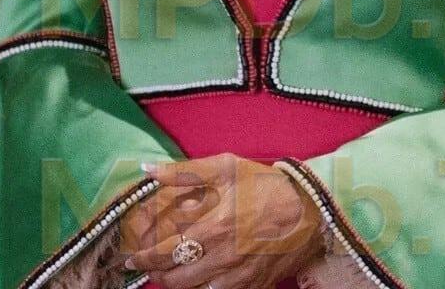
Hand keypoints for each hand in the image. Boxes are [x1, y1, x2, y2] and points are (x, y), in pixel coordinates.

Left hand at [121, 154, 322, 288]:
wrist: (312, 208)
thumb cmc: (268, 185)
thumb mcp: (226, 167)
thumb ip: (184, 172)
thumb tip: (148, 170)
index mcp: (215, 229)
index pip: (165, 253)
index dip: (143, 258)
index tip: (133, 257)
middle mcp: (224, 258)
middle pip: (176, 280)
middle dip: (157, 275)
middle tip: (150, 267)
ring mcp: (240, 277)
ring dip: (180, 284)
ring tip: (174, 272)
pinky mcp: (255, 286)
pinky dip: (206, 288)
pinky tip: (204, 277)